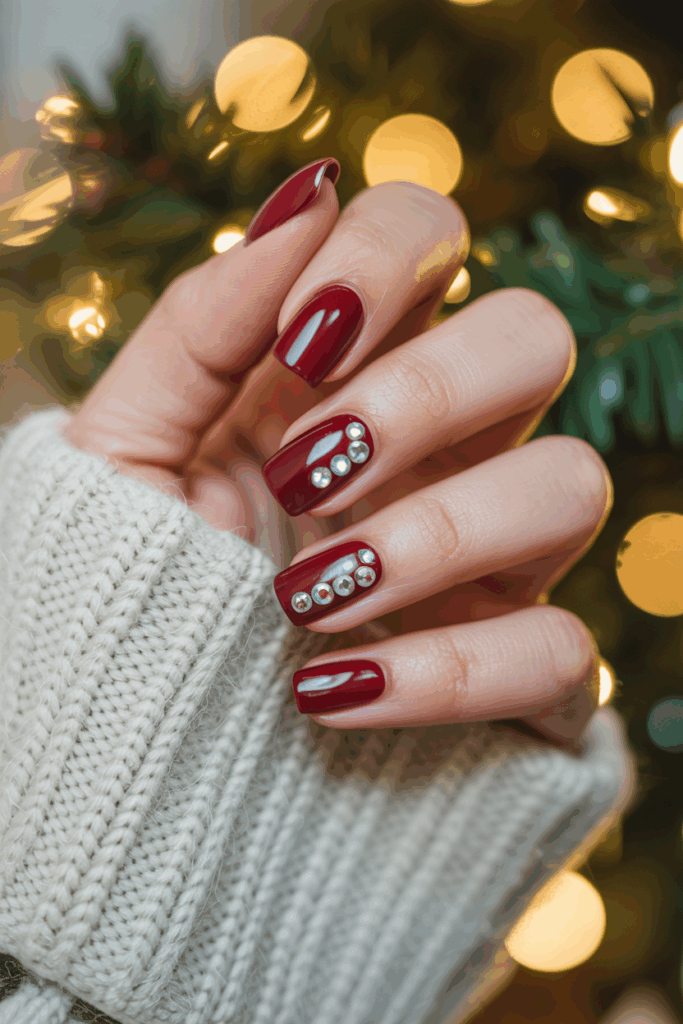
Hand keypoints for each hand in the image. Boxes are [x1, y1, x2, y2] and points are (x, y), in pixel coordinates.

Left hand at [65, 158, 609, 750]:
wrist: (138, 738)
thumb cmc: (131, 578)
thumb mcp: (125, 447)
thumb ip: (201, 322)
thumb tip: (305, 196)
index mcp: (349, 371)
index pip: (431, 235)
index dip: (387, 259)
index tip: (300, 344)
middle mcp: (444, 446)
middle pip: (534, 336)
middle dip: (427, 391)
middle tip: (309, 472)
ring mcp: (495, 559)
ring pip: (573, 484)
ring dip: (437, 533)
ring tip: (304, 594)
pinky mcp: (521, 675)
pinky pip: (561, 652)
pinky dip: (449, 671)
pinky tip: (329, 691)